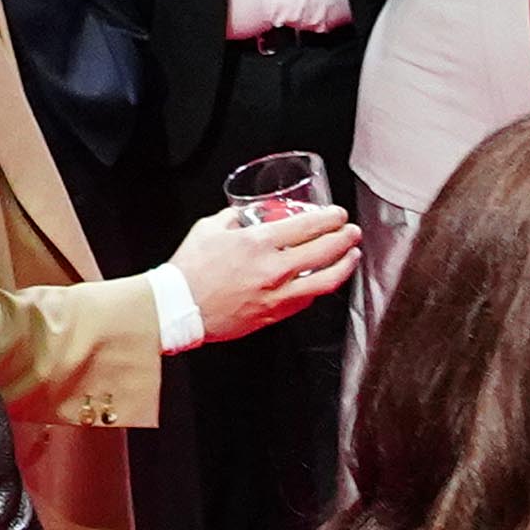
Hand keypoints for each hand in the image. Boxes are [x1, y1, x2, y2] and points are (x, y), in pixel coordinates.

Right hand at [169, 192, 362, 345]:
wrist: (177, 308)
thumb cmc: (189, 268)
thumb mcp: (209, 229)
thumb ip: (235, 218)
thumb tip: (249, 213)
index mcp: (258, 242)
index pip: (308, 226)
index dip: (330, 218)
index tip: (338, 215)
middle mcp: (273, 269)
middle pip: (324, 252)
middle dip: (345, 239)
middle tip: (352, 232)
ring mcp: (276, 296)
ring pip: (324, 282)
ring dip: (344, 267)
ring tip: (352, 257)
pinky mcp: (272, 316)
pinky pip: (305, 301)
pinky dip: (318, 289)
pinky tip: (323, 282)